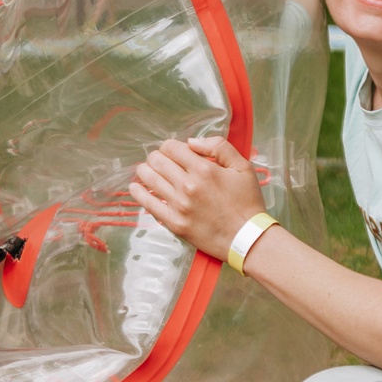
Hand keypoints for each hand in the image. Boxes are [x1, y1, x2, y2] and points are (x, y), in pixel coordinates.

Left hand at [128, 136, 266, 259]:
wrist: (247, 238)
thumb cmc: (247, 202)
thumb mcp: (242, 167)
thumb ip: (219, 147)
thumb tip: (192, 142)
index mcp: (204, 170)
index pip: (172, 148)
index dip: (170, 146)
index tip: (174, 151)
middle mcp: (188, 186)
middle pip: (157, 160)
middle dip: (157, 156)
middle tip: (162, 161)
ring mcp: (179, 205)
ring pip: (149, 179)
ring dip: (145, 170)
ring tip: (147, 170)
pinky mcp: (174, 222)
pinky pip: (148, 204)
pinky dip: (138, 193)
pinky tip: (135, 187)